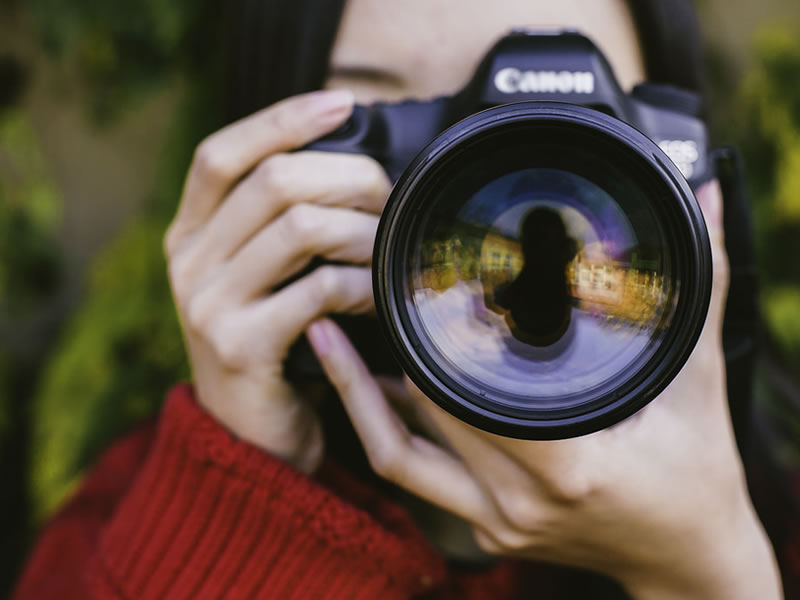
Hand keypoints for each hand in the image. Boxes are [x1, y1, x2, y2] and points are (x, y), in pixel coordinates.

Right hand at [165, 89, 390, 472]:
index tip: (342, 103)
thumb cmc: (272, 344)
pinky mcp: (240, 347)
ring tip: (388, 250)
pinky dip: (363, 286)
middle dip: (348, 178)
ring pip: (301, 228)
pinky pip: (319, 291)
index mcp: (189, 235)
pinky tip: (379, 298)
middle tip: (389, 198)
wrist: (249, 437)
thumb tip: (351, 163)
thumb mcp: (258, 276)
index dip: (282, 118)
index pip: (223, 152)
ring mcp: (207, 306)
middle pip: (273, 181)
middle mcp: (188, 263)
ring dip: (362, 232)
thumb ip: (278, 224)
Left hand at [308, 180, 781, 598]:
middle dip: (386, 353)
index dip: (429, 341)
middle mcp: (517, 501)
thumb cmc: (698, 473)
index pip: (466, 395)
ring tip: (328, 335)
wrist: (687, 555)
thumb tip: (709, 203)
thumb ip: (701, 288)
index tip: (403, 288)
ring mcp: (494, 521)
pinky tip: (369, 383)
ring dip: (360, 395)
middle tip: (354, 289)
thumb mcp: (701, 379)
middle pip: (424, 413)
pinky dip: (386, 425)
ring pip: (397, 452)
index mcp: (566, 466)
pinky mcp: (484, 529)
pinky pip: (414, 473)